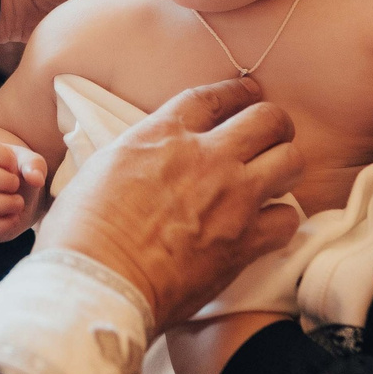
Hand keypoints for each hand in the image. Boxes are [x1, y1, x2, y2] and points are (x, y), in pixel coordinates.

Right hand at [0, 132, 48, 240]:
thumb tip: (36, 179)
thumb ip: (34, 164)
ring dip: (3, 204)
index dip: (3, 156)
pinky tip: (14, 217)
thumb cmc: (19, 173)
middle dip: (1, 180)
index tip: (14, 165)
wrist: (16, 198)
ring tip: (18, 203)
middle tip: (16, 185)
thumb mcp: (28, 162)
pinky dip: (3, 225)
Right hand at [36, 78, 302, 330]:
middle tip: (272, 137)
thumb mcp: (100, 168)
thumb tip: (143, 157)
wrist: (99, 282)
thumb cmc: (82, 233)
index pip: (212, 97)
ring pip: (290, 161)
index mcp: (163, 135)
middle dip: (275, 125)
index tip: (250, 92)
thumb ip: (136, 153)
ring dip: (284, 167)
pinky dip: (280, 222)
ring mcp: (231, 197)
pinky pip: (287, 219)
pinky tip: (267, 226)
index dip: (236, 91)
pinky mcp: (244, 241)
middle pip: (267, 119)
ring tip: (274, 179)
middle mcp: (205, 157)